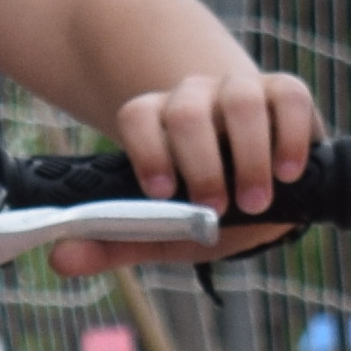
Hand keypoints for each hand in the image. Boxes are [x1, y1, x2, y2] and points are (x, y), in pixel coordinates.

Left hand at [111, 65, 322, 250]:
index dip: (146, 150)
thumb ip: (117, 241)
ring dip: (250, 154)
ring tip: (256, 200)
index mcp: (156, 122)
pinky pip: (289, 96)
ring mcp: (240, 90)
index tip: (161, 192)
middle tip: (218, 209)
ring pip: (240, 99)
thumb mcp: (163, 229)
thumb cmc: (204, 207)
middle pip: (188, 111)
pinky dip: (291, 132)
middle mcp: (194, 99)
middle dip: (203, 164)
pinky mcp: (285, 93)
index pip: (138, 116)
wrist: (259, 188)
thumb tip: (59, 260)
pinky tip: (290, 171)